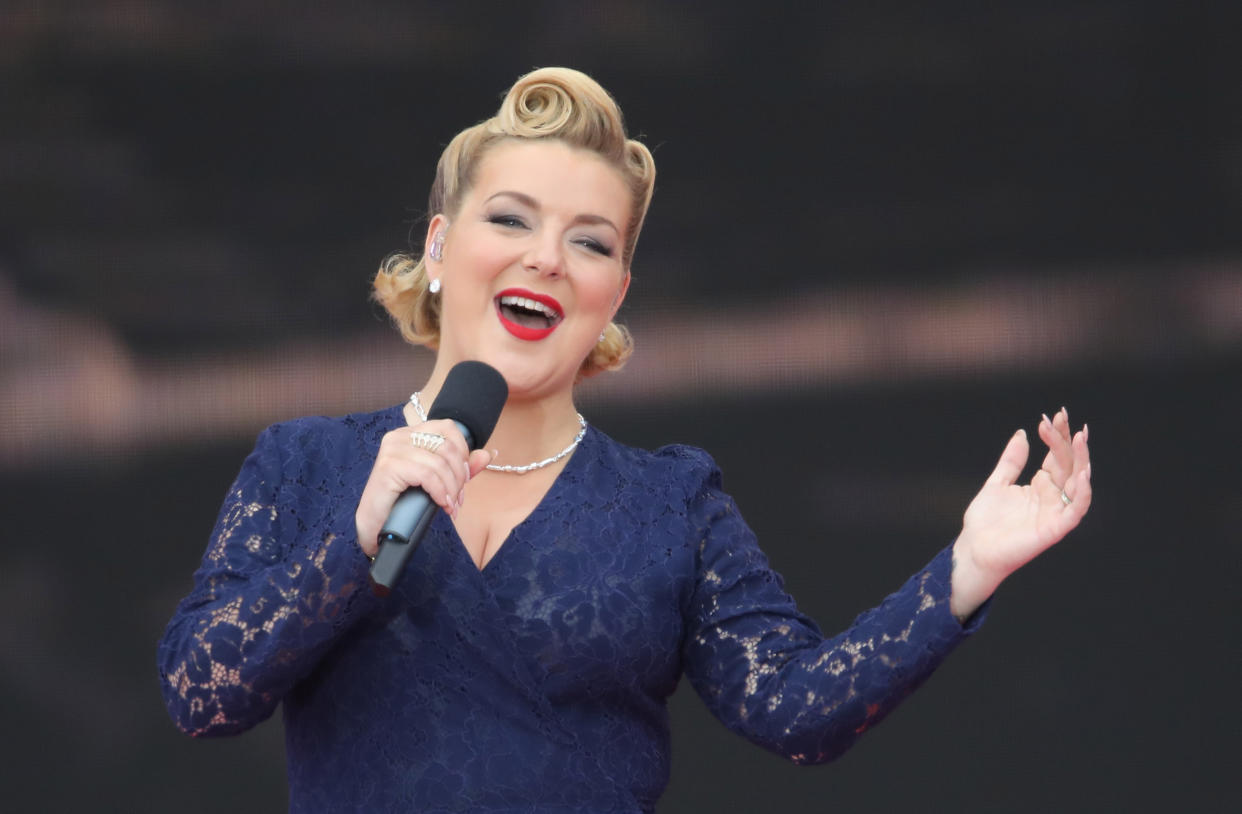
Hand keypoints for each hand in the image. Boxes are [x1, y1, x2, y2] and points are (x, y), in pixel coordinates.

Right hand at [355, 420, 494, 557]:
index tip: (464, 477)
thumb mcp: (436, 481)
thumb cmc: (402, 502)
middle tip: (458, 498)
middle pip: (447, 447)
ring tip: (450, 506)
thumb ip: (459, 467)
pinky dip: (440, 492)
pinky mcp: (388, 466)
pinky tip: (442, 504)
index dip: (463, 451)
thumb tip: (488, 455)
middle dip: (459, 476)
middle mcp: (399, 436)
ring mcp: (392, 450)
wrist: (373, 526)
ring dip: (451, 489)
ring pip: (440, 463)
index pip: (448, 427)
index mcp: (409, 433)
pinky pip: (428, 475)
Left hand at [950, 407, 1092, 619]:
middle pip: (1068, 465)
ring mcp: (1056, 512)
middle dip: (1067, 441)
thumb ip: (1011, 461)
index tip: (1054, 415)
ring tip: (1079, 437)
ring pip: (1078, 483)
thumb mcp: (997, 483)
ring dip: (1081, 460)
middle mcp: (1053, 497)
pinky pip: (1076, 510)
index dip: (1057, 436)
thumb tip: (1022, 434)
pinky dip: (1083, 492)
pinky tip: (1082, 472)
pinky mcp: (1056, 528)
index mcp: (1041, 486)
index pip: (1056, 456)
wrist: (973, 549)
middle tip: (1061, 418)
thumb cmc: (986, 522)